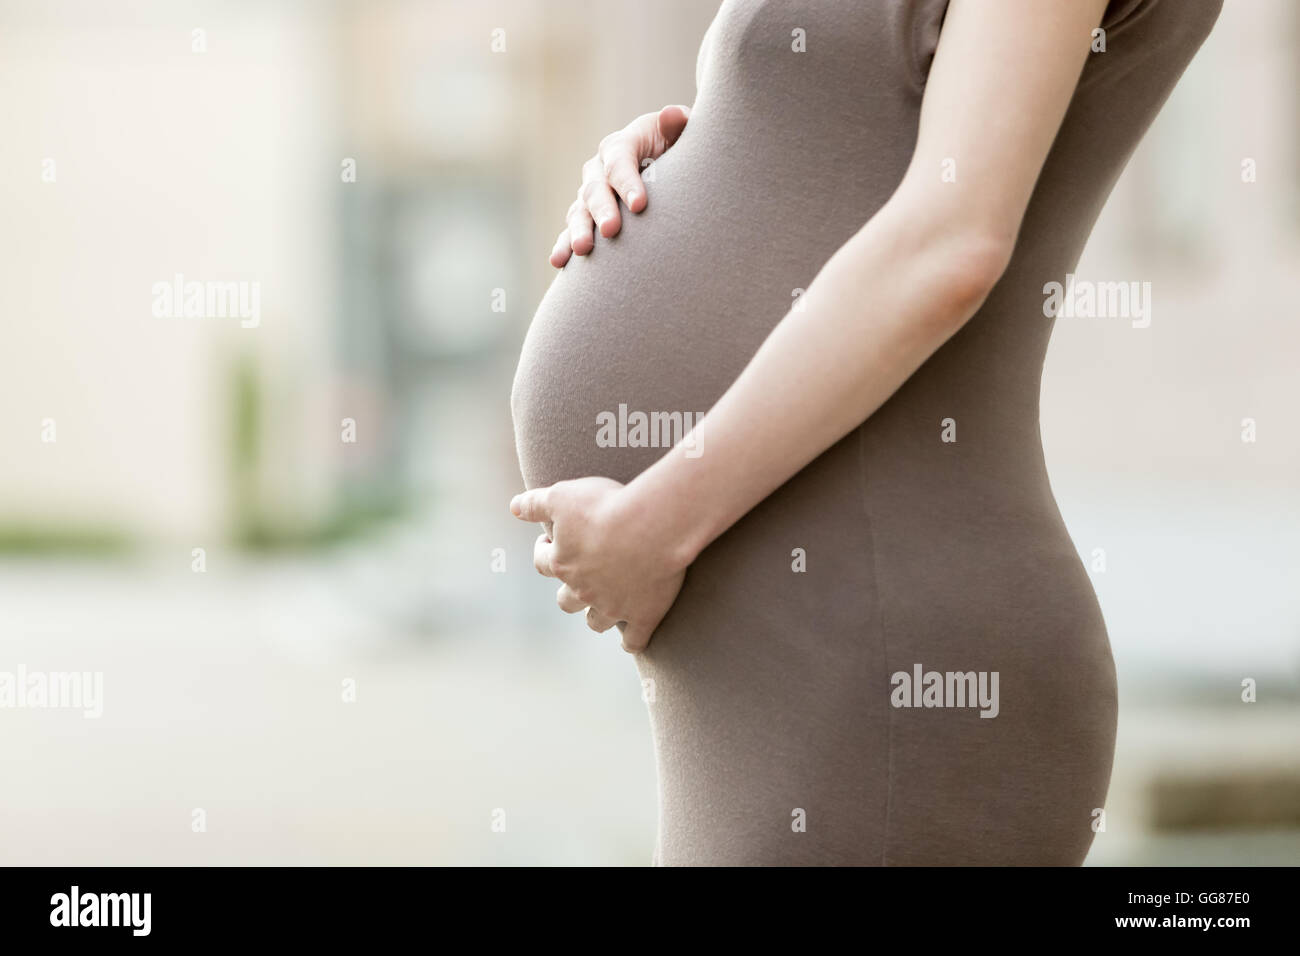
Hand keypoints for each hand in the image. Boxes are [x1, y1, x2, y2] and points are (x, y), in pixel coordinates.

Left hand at [510, 477, 687, 652]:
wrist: (652, 525)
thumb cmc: (607, 506)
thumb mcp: (563, 495)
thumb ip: (535, 503)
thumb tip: (514, 507)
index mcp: (562, 562)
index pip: (542, 563)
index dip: (544, 552)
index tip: (551, 542)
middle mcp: (583, 590)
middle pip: (566, 601)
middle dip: (569, 591)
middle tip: (580, 576)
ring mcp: (613, 606)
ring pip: (597, 621)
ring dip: (596, 616)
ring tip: (604, 606)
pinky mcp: (644, 614)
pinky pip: (634, 640)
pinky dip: (632, 643)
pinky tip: (630, 641)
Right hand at [549, 104, 691, 267]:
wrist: (663, 165)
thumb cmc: (675, 149)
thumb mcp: (679, 134)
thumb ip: (677, 127)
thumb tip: (674, 115)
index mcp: (620, 145)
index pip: (620, 162)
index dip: (628, 183)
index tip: (640, 206)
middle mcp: (598, 168)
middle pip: (595, 189)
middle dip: (602, 210)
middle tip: (612, 230)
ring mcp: (589, 194)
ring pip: (579, 211)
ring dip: (579, 230)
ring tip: (583, 249)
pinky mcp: (585, 217)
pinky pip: (570, 230)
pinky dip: (564, 245)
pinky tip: (559, 262)